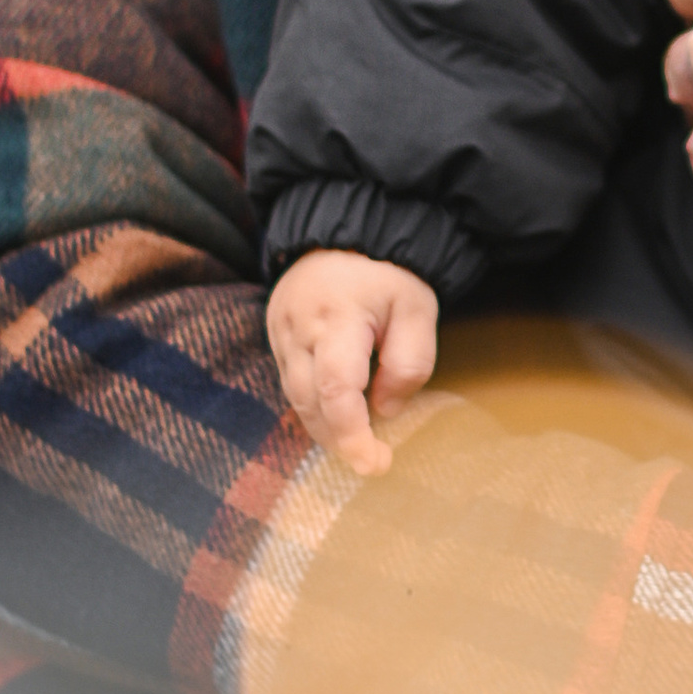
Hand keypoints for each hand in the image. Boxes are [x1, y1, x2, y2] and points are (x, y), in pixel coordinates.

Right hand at [266, 249, 438, 476]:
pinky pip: (289, 382)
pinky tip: (336, 415)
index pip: (337, 388)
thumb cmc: (388, 273)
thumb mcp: (417, 309)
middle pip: (309, 401)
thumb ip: (409, 362)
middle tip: (373, 460)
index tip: (374, 463)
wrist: (344, 230)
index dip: (352, 434)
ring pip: (294, 397)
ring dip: (324, 427)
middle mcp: (299, 328)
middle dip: (339, 439)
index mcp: (339, 317)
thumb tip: (385, 411)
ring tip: (357, 442)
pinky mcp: (275, 335)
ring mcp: (280, 332)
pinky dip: (313, 405)